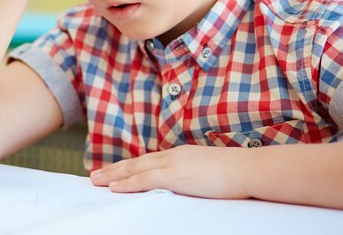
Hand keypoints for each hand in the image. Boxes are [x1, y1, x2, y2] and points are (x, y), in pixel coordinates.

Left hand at [90, 145, 249, 198]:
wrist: (248, 168)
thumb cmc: (236, 173)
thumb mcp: (209, 172)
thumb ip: (194, 175)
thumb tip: (190, 184)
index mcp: (180, 155)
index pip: (148, 160)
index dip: (129, 166)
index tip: (114, 171)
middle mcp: (172, 156)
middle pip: (136, 162)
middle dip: (114, 169)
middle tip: (94, 176)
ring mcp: (173, 164)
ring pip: (135, 169)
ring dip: (113, 175)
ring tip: (96, 181)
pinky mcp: (175, 175)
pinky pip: (145, 179)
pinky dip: (127, 183)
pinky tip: (114, 187)